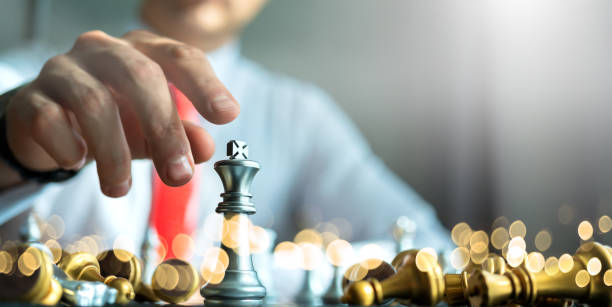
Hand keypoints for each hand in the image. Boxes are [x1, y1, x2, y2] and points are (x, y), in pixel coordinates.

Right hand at [3, 30, 238, 196]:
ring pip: (93, 100)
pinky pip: (48, 118)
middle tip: (179, 174)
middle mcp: (104, 50)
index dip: (205, 84)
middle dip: (164, 127)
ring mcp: (64, 70)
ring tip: (122, 188)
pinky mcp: (31, 98)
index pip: (179, 57)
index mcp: (142, 52)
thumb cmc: (113, 118)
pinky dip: (67, 146)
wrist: (49, 122)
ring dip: (115, 153)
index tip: (228, 115)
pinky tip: (77, 162)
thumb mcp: (153, 129)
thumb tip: (207, 149)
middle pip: (140, 75)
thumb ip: (182, 136)